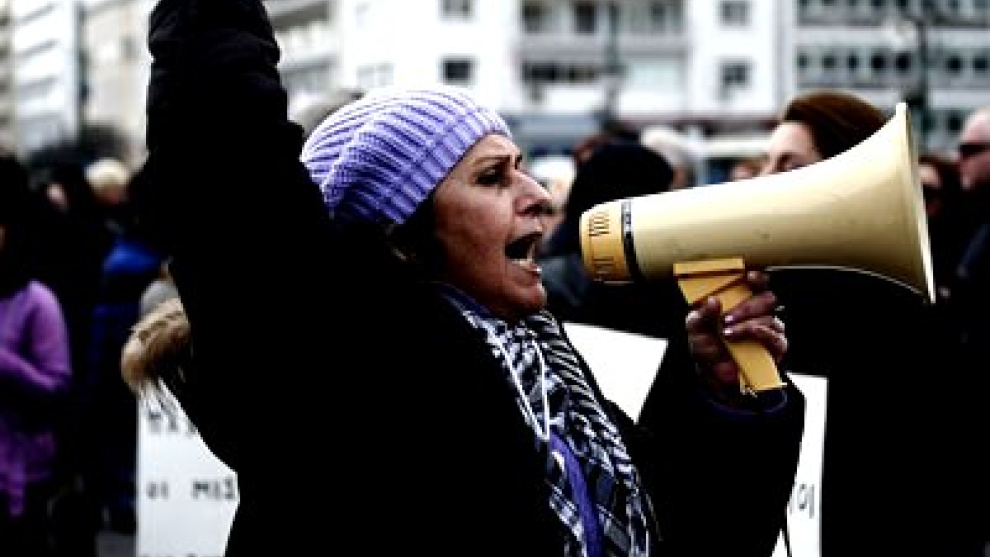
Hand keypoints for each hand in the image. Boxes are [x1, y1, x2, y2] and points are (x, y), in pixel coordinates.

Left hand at [685, 269, 786, 397]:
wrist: (714, 375)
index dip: (758, 278)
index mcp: (741, 301)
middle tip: (727, 318)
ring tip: (728, 334)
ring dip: (746, 324)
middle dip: (746, 307)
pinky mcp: (775, 347)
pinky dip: (761, 334)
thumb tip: (713, 301)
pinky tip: (746, 336)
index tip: (750, 276)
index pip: (757, 283)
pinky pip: (776, 337)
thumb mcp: (696, 328)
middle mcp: (758, 312)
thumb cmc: (707, 346)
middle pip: (766, 298)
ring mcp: (769, 329)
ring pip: (769, 317)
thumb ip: (702, 314)